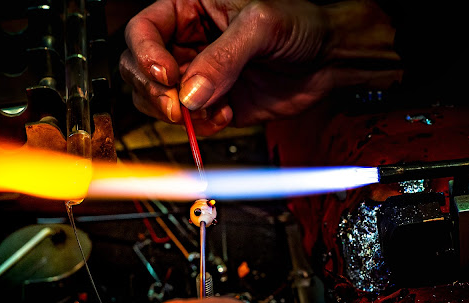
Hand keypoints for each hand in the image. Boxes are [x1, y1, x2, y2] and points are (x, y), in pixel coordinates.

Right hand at [120, 0, 402, 134]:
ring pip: (157, 99)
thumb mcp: (261, 25)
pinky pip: (188, 121)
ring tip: (213, 109)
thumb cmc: (300, 23)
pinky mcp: (211, 103)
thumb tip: (189, 94)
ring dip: (178, 113)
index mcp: (188, 9)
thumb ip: (223, 57)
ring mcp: (196, 76)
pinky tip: (225, 115)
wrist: (328, 58)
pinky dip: (200, 125)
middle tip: (179, 107)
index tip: (168, 77)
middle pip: (140, 69)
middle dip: (156, 92)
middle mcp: (186, 43)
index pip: (143, 31)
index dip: (146, 56)